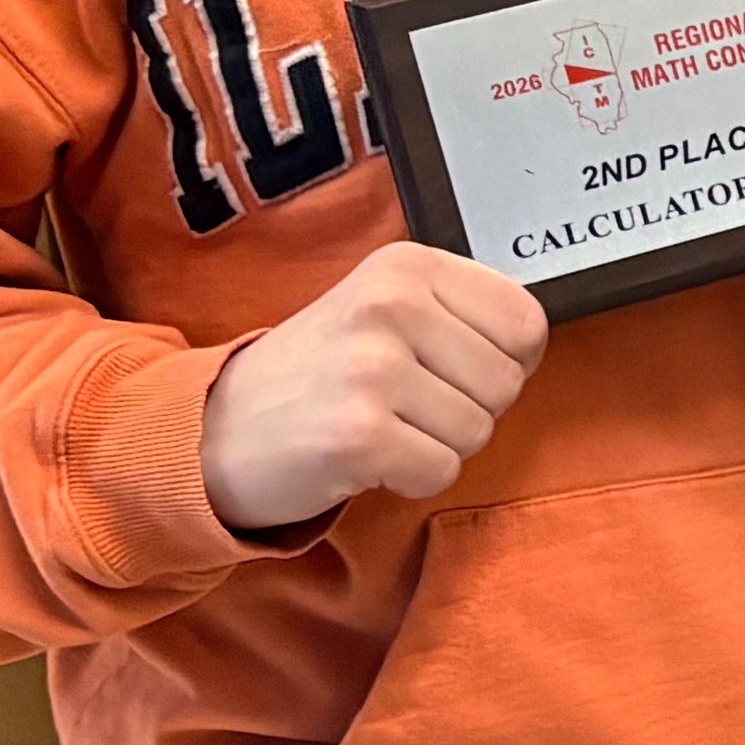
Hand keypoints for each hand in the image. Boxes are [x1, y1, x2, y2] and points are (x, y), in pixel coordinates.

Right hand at [199, 241, 548, 531]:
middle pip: (508, 383)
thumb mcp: (384, 309)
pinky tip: (365, 457)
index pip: (527, 322)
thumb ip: (458, 312)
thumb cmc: (317, 374)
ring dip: (437, 445)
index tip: (449, 369)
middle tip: (400, 404)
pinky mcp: (359, 434)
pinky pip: (442, 471)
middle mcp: (391, 305)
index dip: (504, 361)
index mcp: (408, 266)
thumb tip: (533, 341)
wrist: (211, 429)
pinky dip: (412, 478)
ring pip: (479, 431)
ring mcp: (373, 369)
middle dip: (466, 408)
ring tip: (379, 425)